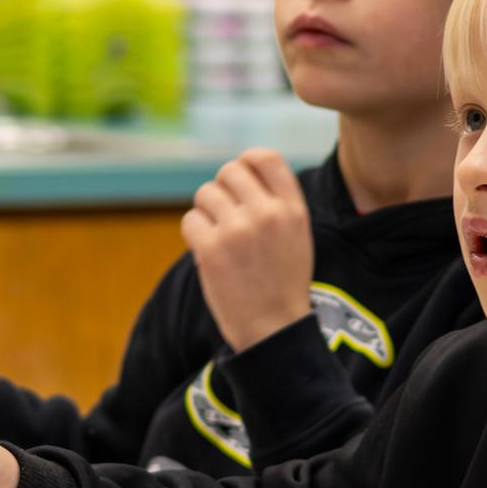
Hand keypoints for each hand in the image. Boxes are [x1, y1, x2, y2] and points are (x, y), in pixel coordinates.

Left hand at [181, 149, 313, 352]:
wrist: (274, 330)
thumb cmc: (282, 283)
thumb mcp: (297, 236)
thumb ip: (276, 203)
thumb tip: (242, 170)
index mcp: (293, 209)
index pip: (265, 157)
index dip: (246, 162)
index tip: (239, 179)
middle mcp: (267, 213)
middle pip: (228, 171)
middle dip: (221, 189)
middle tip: (224, 215)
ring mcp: (238, 229)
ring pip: (205, 194)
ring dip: (205, 213)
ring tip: (218, 238)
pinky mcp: (212, 248)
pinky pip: (190, 220)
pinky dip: (194, 234)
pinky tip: (208, 253)